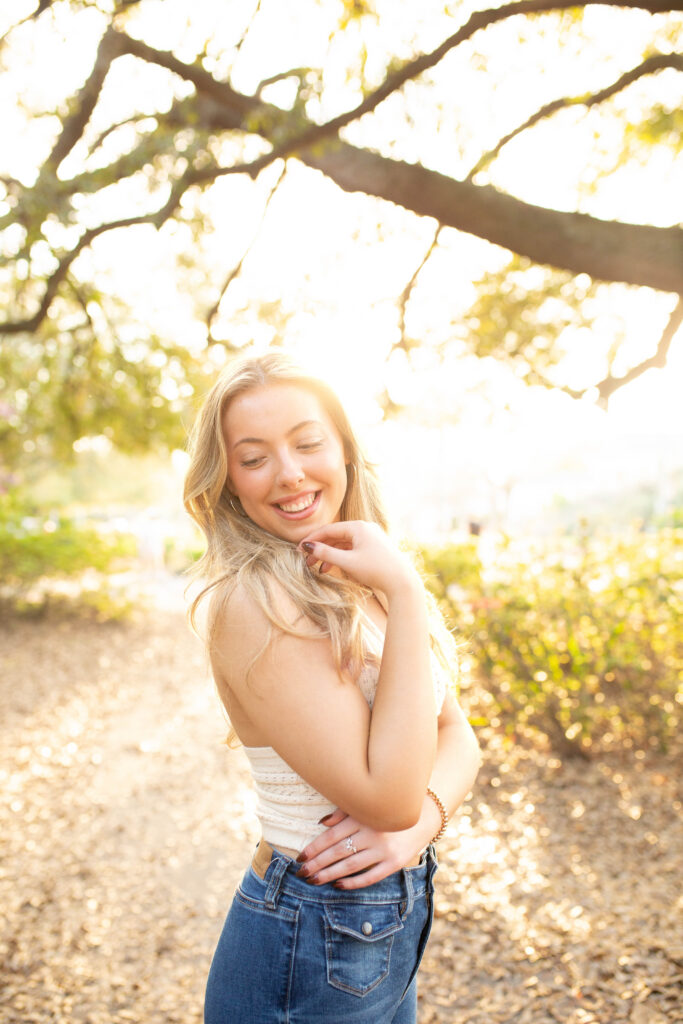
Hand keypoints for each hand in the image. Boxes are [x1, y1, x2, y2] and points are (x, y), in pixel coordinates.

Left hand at [295, 808, 429, 889]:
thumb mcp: (366, 806)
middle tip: (301, 873)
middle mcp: (372, 833)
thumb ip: (343, 813)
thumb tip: (322, 823)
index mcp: (362, 817)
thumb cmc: (386, 811)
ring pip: (350, 866)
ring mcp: (384, 850)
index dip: (314, 847)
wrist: (423, 817)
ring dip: (329, 875)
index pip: (331, 836)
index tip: (300, 857)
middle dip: (317, 864)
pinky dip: (353, 883)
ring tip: (314, 881)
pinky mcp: (394, 863)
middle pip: (338, 852)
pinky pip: (370, 876)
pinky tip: (338, 885)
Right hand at [298, 521, 418, 597]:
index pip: (329, 529)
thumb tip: (307, 546)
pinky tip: (332, 568)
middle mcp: (365, 528)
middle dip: (320, 548)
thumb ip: (326, 553)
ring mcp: (371, 537)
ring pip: (343, 543)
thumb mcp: (347, 562)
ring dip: (330, 554)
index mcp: (358, 527)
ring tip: (318, 568)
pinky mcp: (375, 547)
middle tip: (306, 561)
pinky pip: (352, 549)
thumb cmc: (375, 570)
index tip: (299, 550)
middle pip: (336, 536)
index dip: (312, 539)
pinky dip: (341, 557)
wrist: (402, 582)